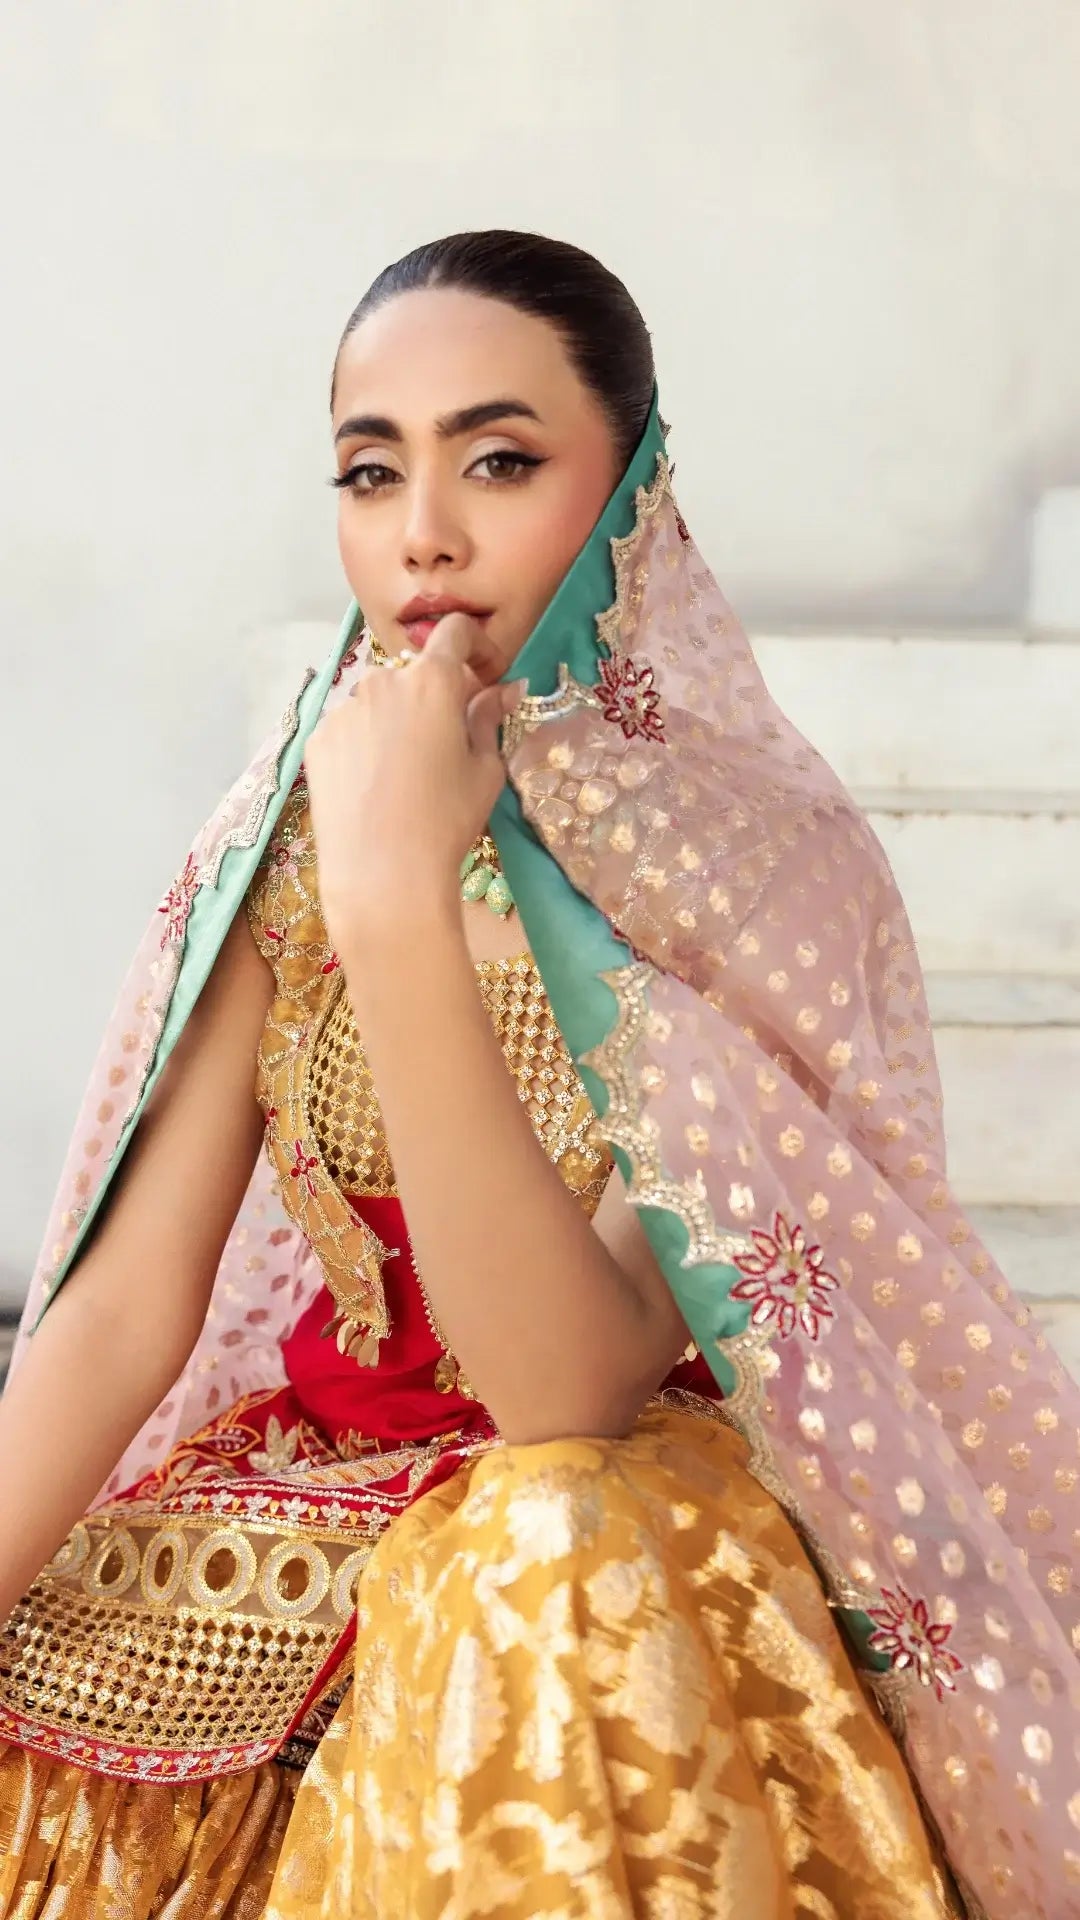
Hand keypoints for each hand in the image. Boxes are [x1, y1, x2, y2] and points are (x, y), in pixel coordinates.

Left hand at [304, 614, 524, 951]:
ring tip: (405, 772)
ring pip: (378, 702)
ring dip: (396, 719)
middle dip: (433, 694)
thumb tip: (505, 688)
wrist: (382, 873)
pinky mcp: (317, 740)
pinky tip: (374, 786)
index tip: (483, 677)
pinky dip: (364, 744)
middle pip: (414, 673)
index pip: (454, 633)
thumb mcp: (485, 769)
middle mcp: (382, 681)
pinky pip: (349, 728)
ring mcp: (343, 710)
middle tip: (446, 740)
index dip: (474, 647)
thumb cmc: (447, 820)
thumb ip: (489, 718)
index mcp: (432, 680)